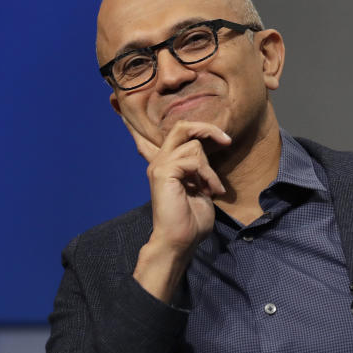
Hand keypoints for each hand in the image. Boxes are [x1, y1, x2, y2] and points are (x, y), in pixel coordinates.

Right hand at [122, 118, 229, 300]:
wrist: (180, 241)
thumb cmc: (191, 220)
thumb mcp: (200, 187)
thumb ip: (200, 168)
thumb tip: (209, 150)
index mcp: (166, 163)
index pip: (155, 135)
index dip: (144, 122)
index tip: (127, 111)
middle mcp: (159, 161)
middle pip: (182, 127)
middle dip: (208, 128)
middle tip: (226, 140)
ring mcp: (160, 165)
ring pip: (194, 145)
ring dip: (210, 169)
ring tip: (211, 188)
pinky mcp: (164, 172)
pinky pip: (194, 158)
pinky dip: (207, 174)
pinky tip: (208, 190)